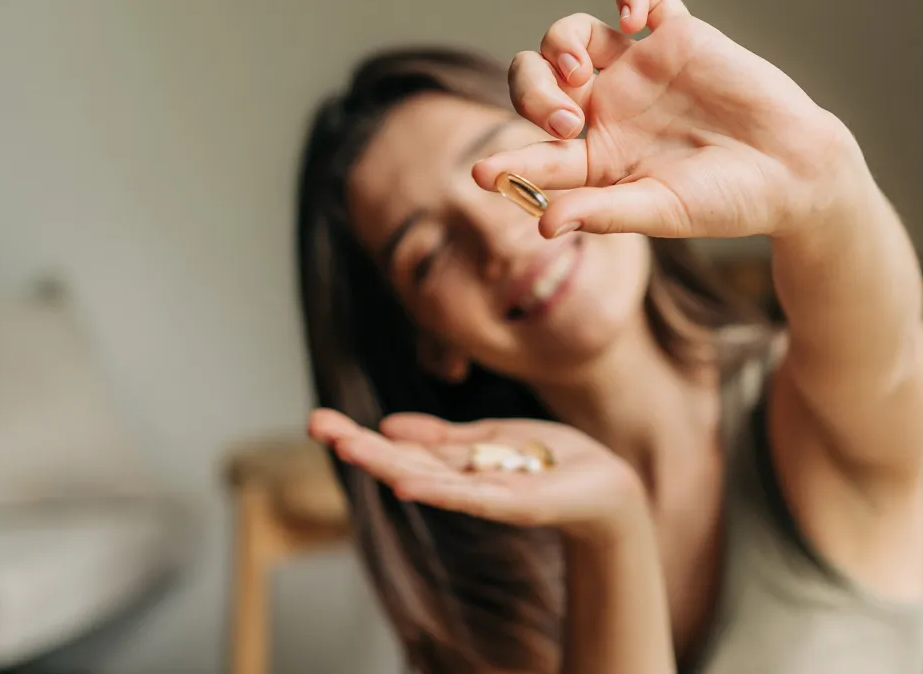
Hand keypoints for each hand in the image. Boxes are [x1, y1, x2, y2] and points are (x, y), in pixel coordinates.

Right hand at [308, 409, 647, 540]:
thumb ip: (444, 436)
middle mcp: (463, 481)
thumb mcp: (492, 438)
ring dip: (385, 462)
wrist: (607, 485)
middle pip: (403, 461)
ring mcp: (486, 494)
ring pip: (428, 477)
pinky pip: (470, 496)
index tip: (319, 420)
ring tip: (347, 446)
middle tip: (315, 425)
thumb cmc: (553, 461)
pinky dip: (437, 488)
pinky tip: (405, 481)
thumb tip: (389, 425)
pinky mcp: (516, 503)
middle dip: (359, 445)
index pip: (400, 447)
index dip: (360, 434)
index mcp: (457, 463)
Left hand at [472, 0, 870, 240]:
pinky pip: (643, 2)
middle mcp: (606, 110)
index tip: (480, 175)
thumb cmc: (727, 201)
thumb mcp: (662, 211)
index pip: (537, 154)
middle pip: (538, 82)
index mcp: (595, 158)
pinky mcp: (676, 38)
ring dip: (560, 44)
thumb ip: (603, 212)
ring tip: (580, 70)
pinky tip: (638, 15)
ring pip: (571, 37)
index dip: (507, 163)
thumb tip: (543, 225)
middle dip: (532, 94)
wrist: (793, 172)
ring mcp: (638, 70)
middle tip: (564, 120)